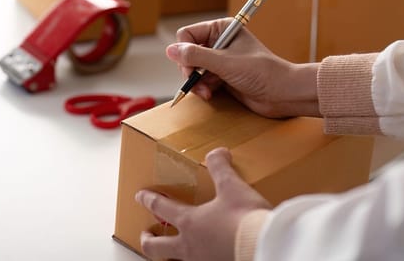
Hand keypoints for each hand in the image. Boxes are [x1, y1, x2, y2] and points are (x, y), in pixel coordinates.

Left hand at [135, 148, 271, 260]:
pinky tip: (205, 258)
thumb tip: (217, 152)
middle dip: (147, 240)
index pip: (160, 206)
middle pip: (155, 247)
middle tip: (146, 235)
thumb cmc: (245, 220)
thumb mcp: (232, 187)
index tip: (140, 196)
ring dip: (167, 258)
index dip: (148, 199)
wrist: (263, 248)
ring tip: (170, 254)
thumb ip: (221, 167)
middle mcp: (189, 246)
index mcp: (189, 221)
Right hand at [166, 18, 320, 117]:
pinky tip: (211, 94)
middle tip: (197, 82)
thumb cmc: (261, 72)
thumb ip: (196, 56)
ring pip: (193, 69)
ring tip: (207, 92)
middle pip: (187, 53)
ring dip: (196, 82)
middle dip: (190, 70)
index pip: (187, 35)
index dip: (184, 51)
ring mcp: (220, 60)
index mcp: (221, 29)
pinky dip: (203, 88)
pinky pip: (202, 80)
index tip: (190, 67)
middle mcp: (219, 42)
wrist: (282, 93)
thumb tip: (170, 50)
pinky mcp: (223, 76)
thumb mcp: (225, 62)